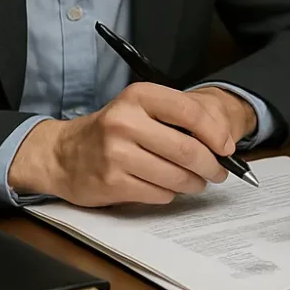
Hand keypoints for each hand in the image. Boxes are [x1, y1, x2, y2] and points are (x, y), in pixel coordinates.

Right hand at [8, 83, 251, 206]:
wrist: (62, 153)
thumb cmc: (111, 129)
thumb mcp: (140, 108)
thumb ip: (176, 117)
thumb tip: (220, 140)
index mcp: (139, 96)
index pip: (191, 112)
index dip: (216, 133)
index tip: (227, 147)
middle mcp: (126, 121)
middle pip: (187, 150)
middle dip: (211, 165)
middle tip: (219, 171)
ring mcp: (116, 153)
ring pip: (175, 176)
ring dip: (194, 183)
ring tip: (197, 181)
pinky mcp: (112, 182)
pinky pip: (158, 193)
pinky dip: (170, 193)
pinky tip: (167, 187)